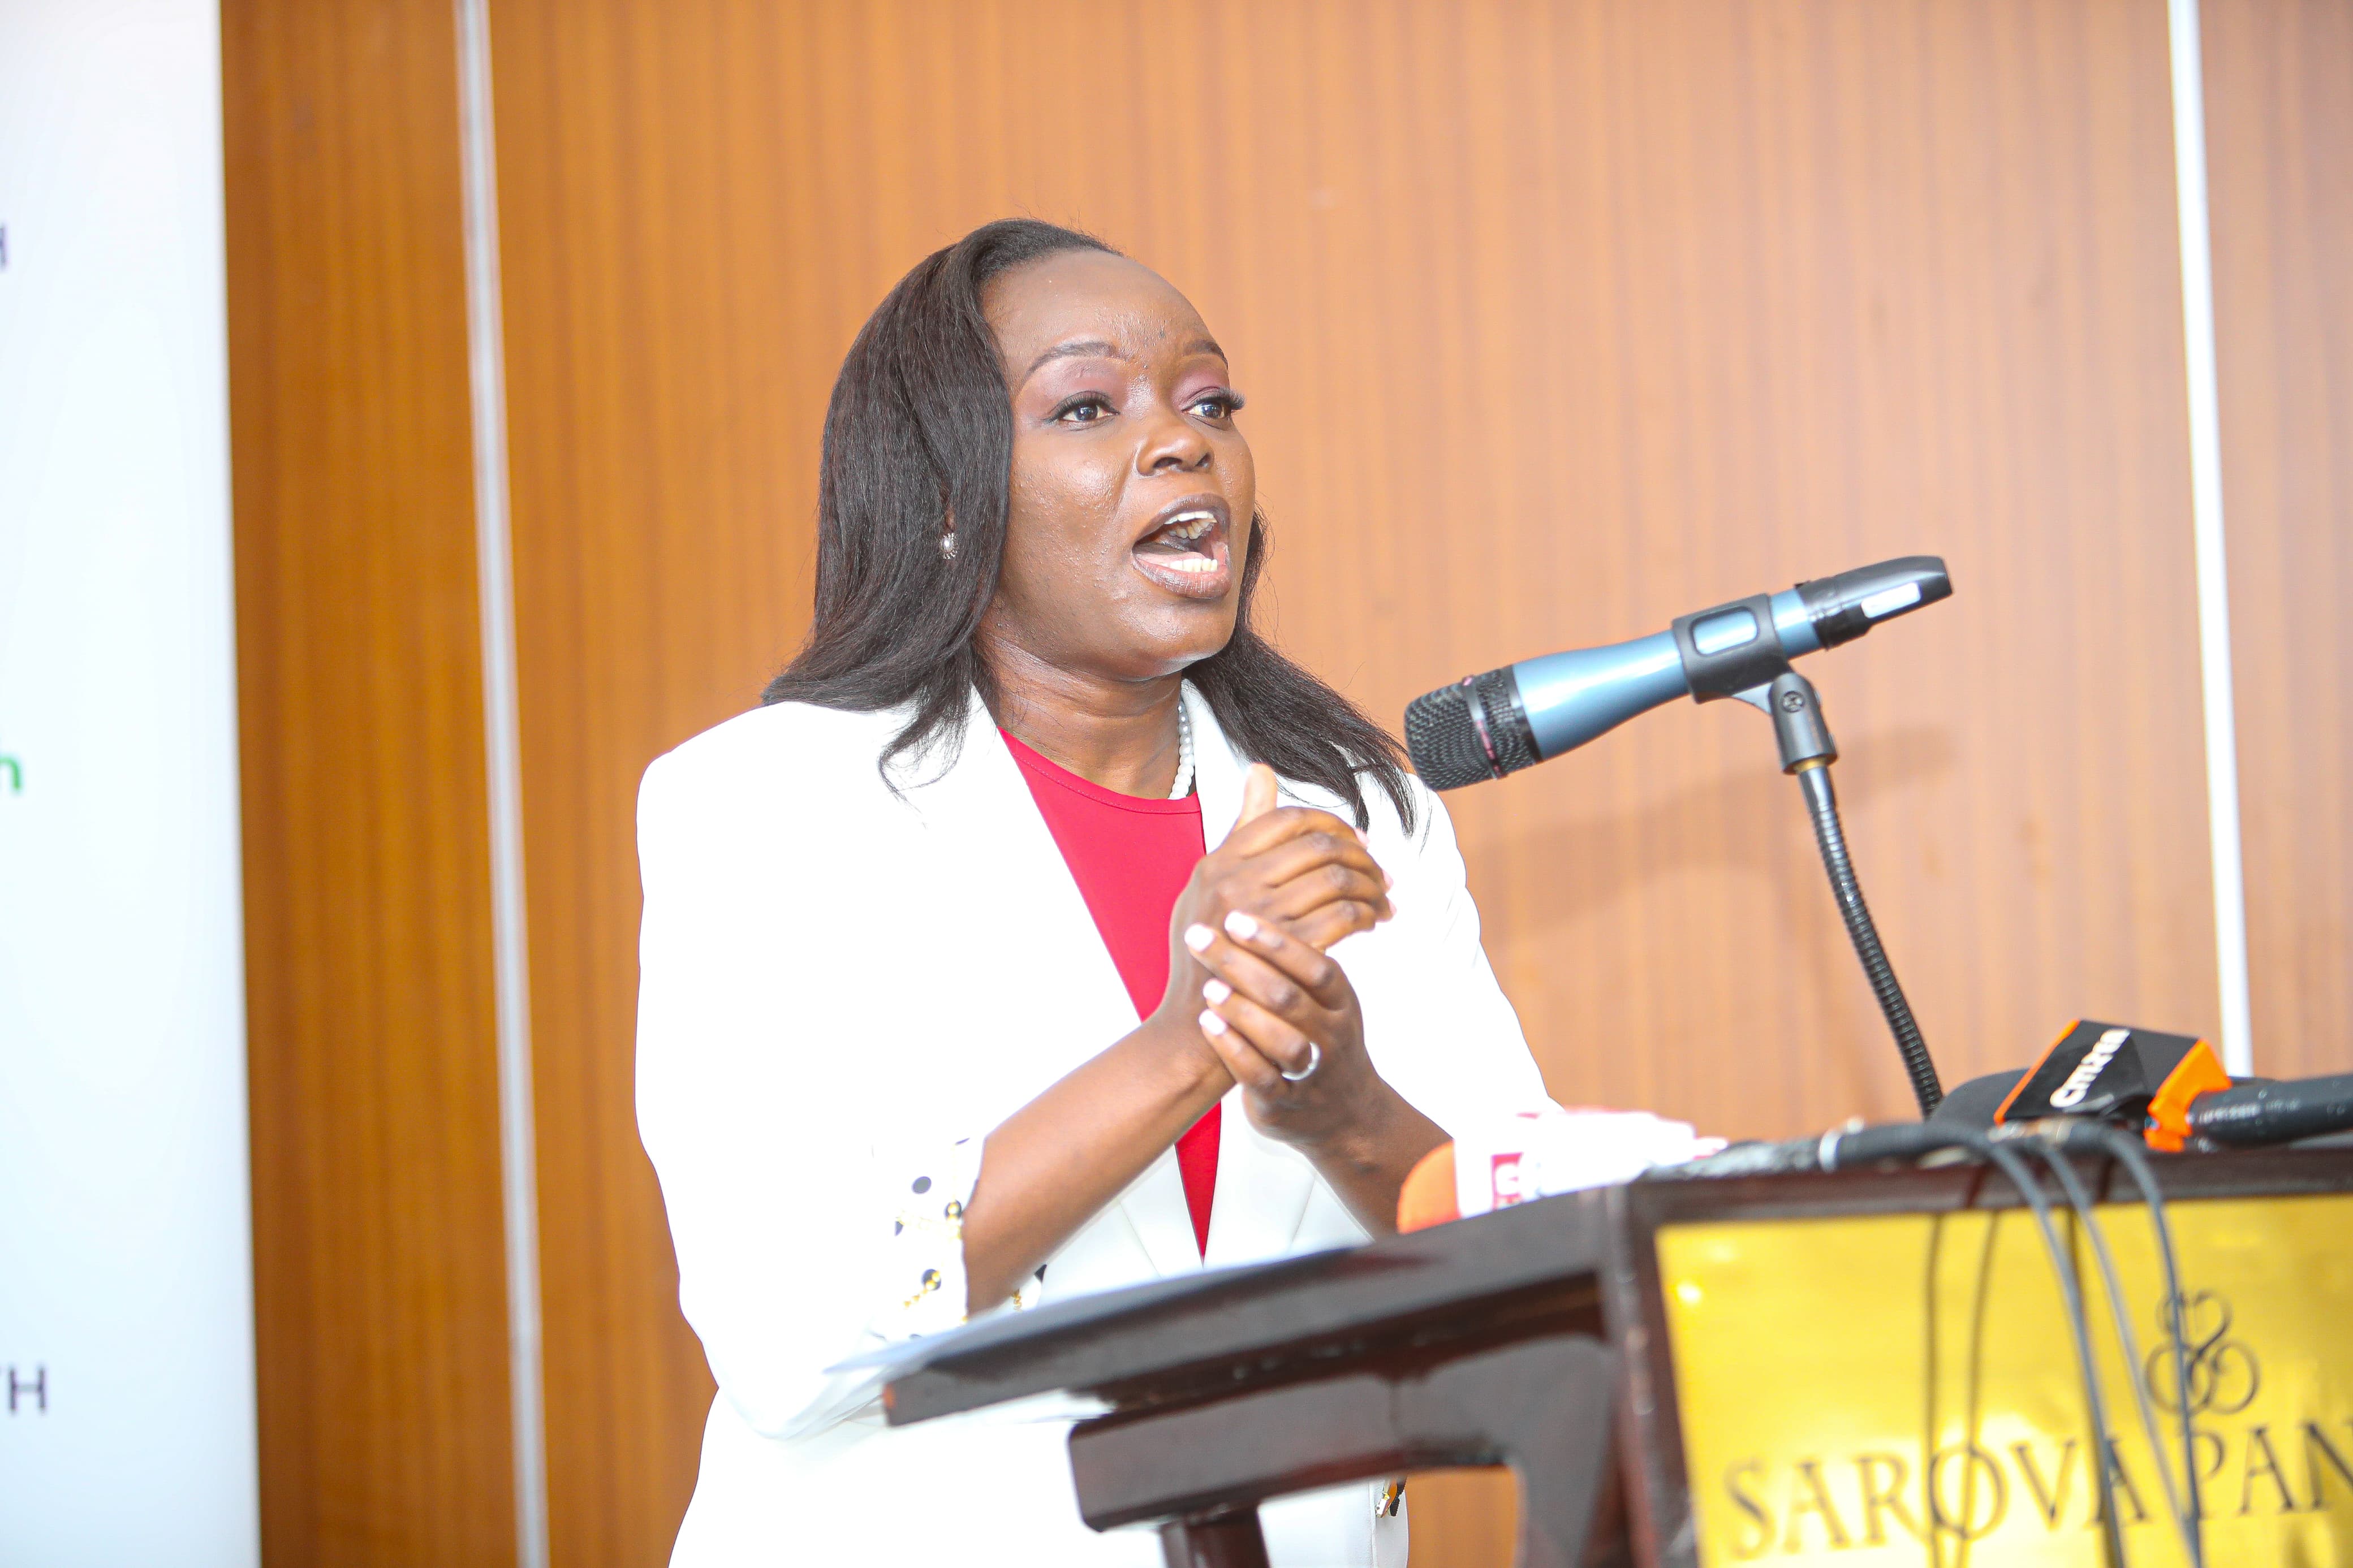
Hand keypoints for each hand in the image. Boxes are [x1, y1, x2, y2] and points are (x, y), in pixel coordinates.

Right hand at [1154, 760, 1390, 1008]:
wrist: (1193, 1030)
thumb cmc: (1206, 955)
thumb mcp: (1207, 886)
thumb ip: (1241, 830)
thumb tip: (1261, 770)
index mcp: (1218, 863)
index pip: (1288, 819)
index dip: (1332, 825)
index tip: (1356, 843)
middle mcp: (1235, 884)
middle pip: (1320, 847)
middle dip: (1362, 857)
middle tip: (1382, 873)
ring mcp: (1260, 918)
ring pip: (1338, 880)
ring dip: (1372, 887)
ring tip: (1384, 899)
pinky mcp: (1286, 953)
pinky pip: (1344, 917)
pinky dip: (1368, 915)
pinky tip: (1373, 922)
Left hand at [1183, 906, 1379, 1152]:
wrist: (1340, 1112)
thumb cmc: (1321, 1034)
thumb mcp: (1326, 993)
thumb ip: (1305, 948)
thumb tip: (1267, 884)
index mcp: (1340, 999)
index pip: (1314, 964)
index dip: (1276, 941)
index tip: (1235, 915)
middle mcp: (1331, 1034)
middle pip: (1291, 997)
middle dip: (1243, 965)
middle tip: (1201, 937)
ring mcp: (1310, 1071)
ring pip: (1282, 1042)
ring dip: (1242, 1011)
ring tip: (1209, 988)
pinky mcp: (1285, 1103)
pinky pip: (1261, 1079)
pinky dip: (1235, 1052)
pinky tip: (1210, 1026)